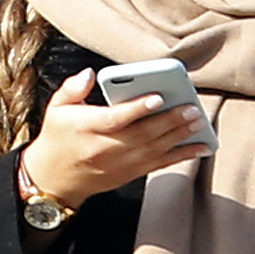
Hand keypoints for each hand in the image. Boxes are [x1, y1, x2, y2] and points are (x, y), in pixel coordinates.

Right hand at [17, 69, 209, 209]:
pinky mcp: (129, 173)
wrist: (54, 179)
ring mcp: (120, 163)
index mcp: (87, 128)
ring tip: (198, 122)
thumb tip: (89, 74)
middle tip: (191, 108)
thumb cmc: (58, 137)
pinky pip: (158, 164)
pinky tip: (200, 147)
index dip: (137, 108)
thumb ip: (73, 88)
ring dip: (180, 136)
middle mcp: (105, 148)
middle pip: (142, 134)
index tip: (157, 97)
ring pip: (154, 150)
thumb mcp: (57, 108)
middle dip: (170, 121)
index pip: (115, 118)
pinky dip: (181, 156)